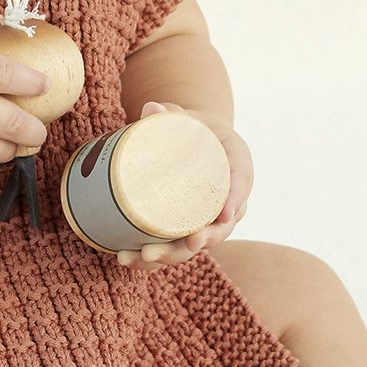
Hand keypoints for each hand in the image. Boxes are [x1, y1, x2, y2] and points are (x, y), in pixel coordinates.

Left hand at [114, 101, 252, 267]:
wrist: (191, 139)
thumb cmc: (191, 127)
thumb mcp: (184, 116)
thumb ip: (170, 112)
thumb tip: (150, 108)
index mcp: (235, 164)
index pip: (241, 182)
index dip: (235, 199)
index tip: (224, 214)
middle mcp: (226, 199)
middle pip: (221, 226)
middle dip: (205, 239)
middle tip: (188, 244)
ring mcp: (205, 218)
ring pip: (195, 244)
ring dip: (172, 256)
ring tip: (144, 256)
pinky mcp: (182, 229)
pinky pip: (172, 248)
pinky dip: (151, 258)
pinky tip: (125, 258)